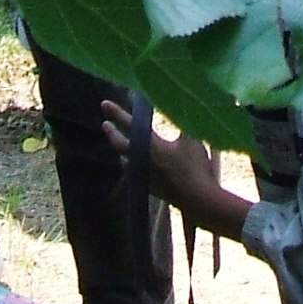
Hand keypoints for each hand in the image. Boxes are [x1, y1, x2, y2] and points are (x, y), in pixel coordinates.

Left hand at [100, 100, 220, 213]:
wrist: (197, 199)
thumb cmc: (195, 166)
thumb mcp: (191, 139)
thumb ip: (183, 121)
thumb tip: (179, 103)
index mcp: (150, 146)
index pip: (129, 124)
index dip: (116, 113)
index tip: (104, 104)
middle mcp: (142, 161)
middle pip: (120, 145)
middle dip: (112, 133)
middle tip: (105, 124)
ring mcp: (144, 177)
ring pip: (127, 162)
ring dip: (123, 151)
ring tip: (121, 145)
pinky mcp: (151, 189)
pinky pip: (136, 174)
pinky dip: (134, 165)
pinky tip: (139, 166)